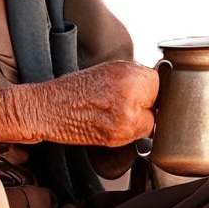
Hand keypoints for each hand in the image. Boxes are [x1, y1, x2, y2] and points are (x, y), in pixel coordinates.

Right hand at [0, 61, 158, 146]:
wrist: (48, 108)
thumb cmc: (72, 88)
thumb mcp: (109, 70)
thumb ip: (135, 77)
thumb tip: (155, 86)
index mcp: (128, 76)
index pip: (160, 82)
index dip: (149, 86)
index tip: (138, 88)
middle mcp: (130, 97)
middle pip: (158, 103)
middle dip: (147, 103)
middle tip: (126, 100)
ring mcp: (125, 121)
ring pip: (151, 121)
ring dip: (140, 118)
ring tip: (116, 111)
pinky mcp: (118, 138)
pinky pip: (138, 134)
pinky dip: (129, 130)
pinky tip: (112, 121)